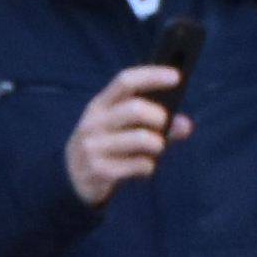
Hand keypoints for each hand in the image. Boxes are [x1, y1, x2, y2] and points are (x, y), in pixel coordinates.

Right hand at [65, 67, 182, 205]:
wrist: (71, 180)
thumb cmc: (107, 147)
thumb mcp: (123, 129)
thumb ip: (156, 124)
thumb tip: (185, 125)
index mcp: (99, 105)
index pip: (125, 81)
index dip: (151, 76)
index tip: (176, 76)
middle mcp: (93, 123)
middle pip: (135, 108)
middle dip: (158, 116)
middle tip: (162, 124)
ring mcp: (93, 147)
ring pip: (141, 138)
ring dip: (157, 144)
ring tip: (155, 148)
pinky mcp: (98, 170)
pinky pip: (138, 164)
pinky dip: (148, 166)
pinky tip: (143, 168)